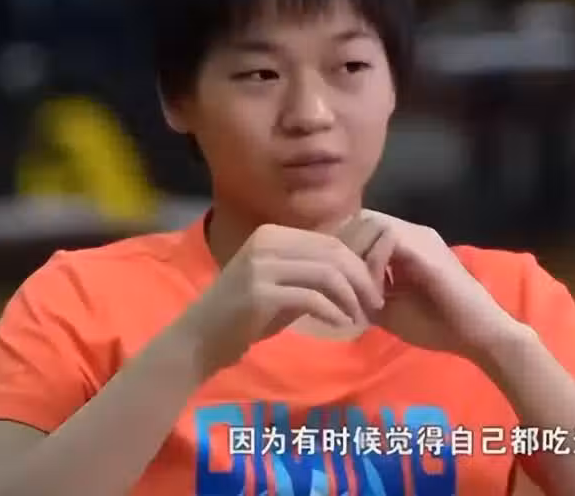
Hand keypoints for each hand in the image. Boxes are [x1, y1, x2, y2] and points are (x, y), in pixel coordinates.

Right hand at [176, 224, 384, 375]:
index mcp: (274, 235)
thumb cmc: (244, 315)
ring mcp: (261, 265)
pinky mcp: (260, 292)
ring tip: (359, 317)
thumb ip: (313, 274)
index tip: (372, 291)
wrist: (201, 339)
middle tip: (374, 305)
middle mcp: (267, 242)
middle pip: (333, 254)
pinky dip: (333, 312)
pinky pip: (311, 298)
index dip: (358, 266)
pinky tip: (340, 325)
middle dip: (361, 280)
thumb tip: (359, 272)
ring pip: (326, 273)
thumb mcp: (282, 285)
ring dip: (350, 297)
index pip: (330, 242)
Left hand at [339, 211, 520, 362]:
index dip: (344, 249)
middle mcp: (413, 233)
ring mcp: (421, 238)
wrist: (478, 334)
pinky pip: (388, 239)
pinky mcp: (427, 249)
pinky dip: (374, 264)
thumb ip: (365, 294)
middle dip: (347, 249)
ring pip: (372, 222)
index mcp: (405, 245)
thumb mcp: (390, 310)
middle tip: (344, 285)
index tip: (338, 284)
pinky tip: (377, 294)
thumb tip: (336, 291)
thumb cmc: (438, 325)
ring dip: (359, 255)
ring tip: (361, 291)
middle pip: (363, 217)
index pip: (361, 226)